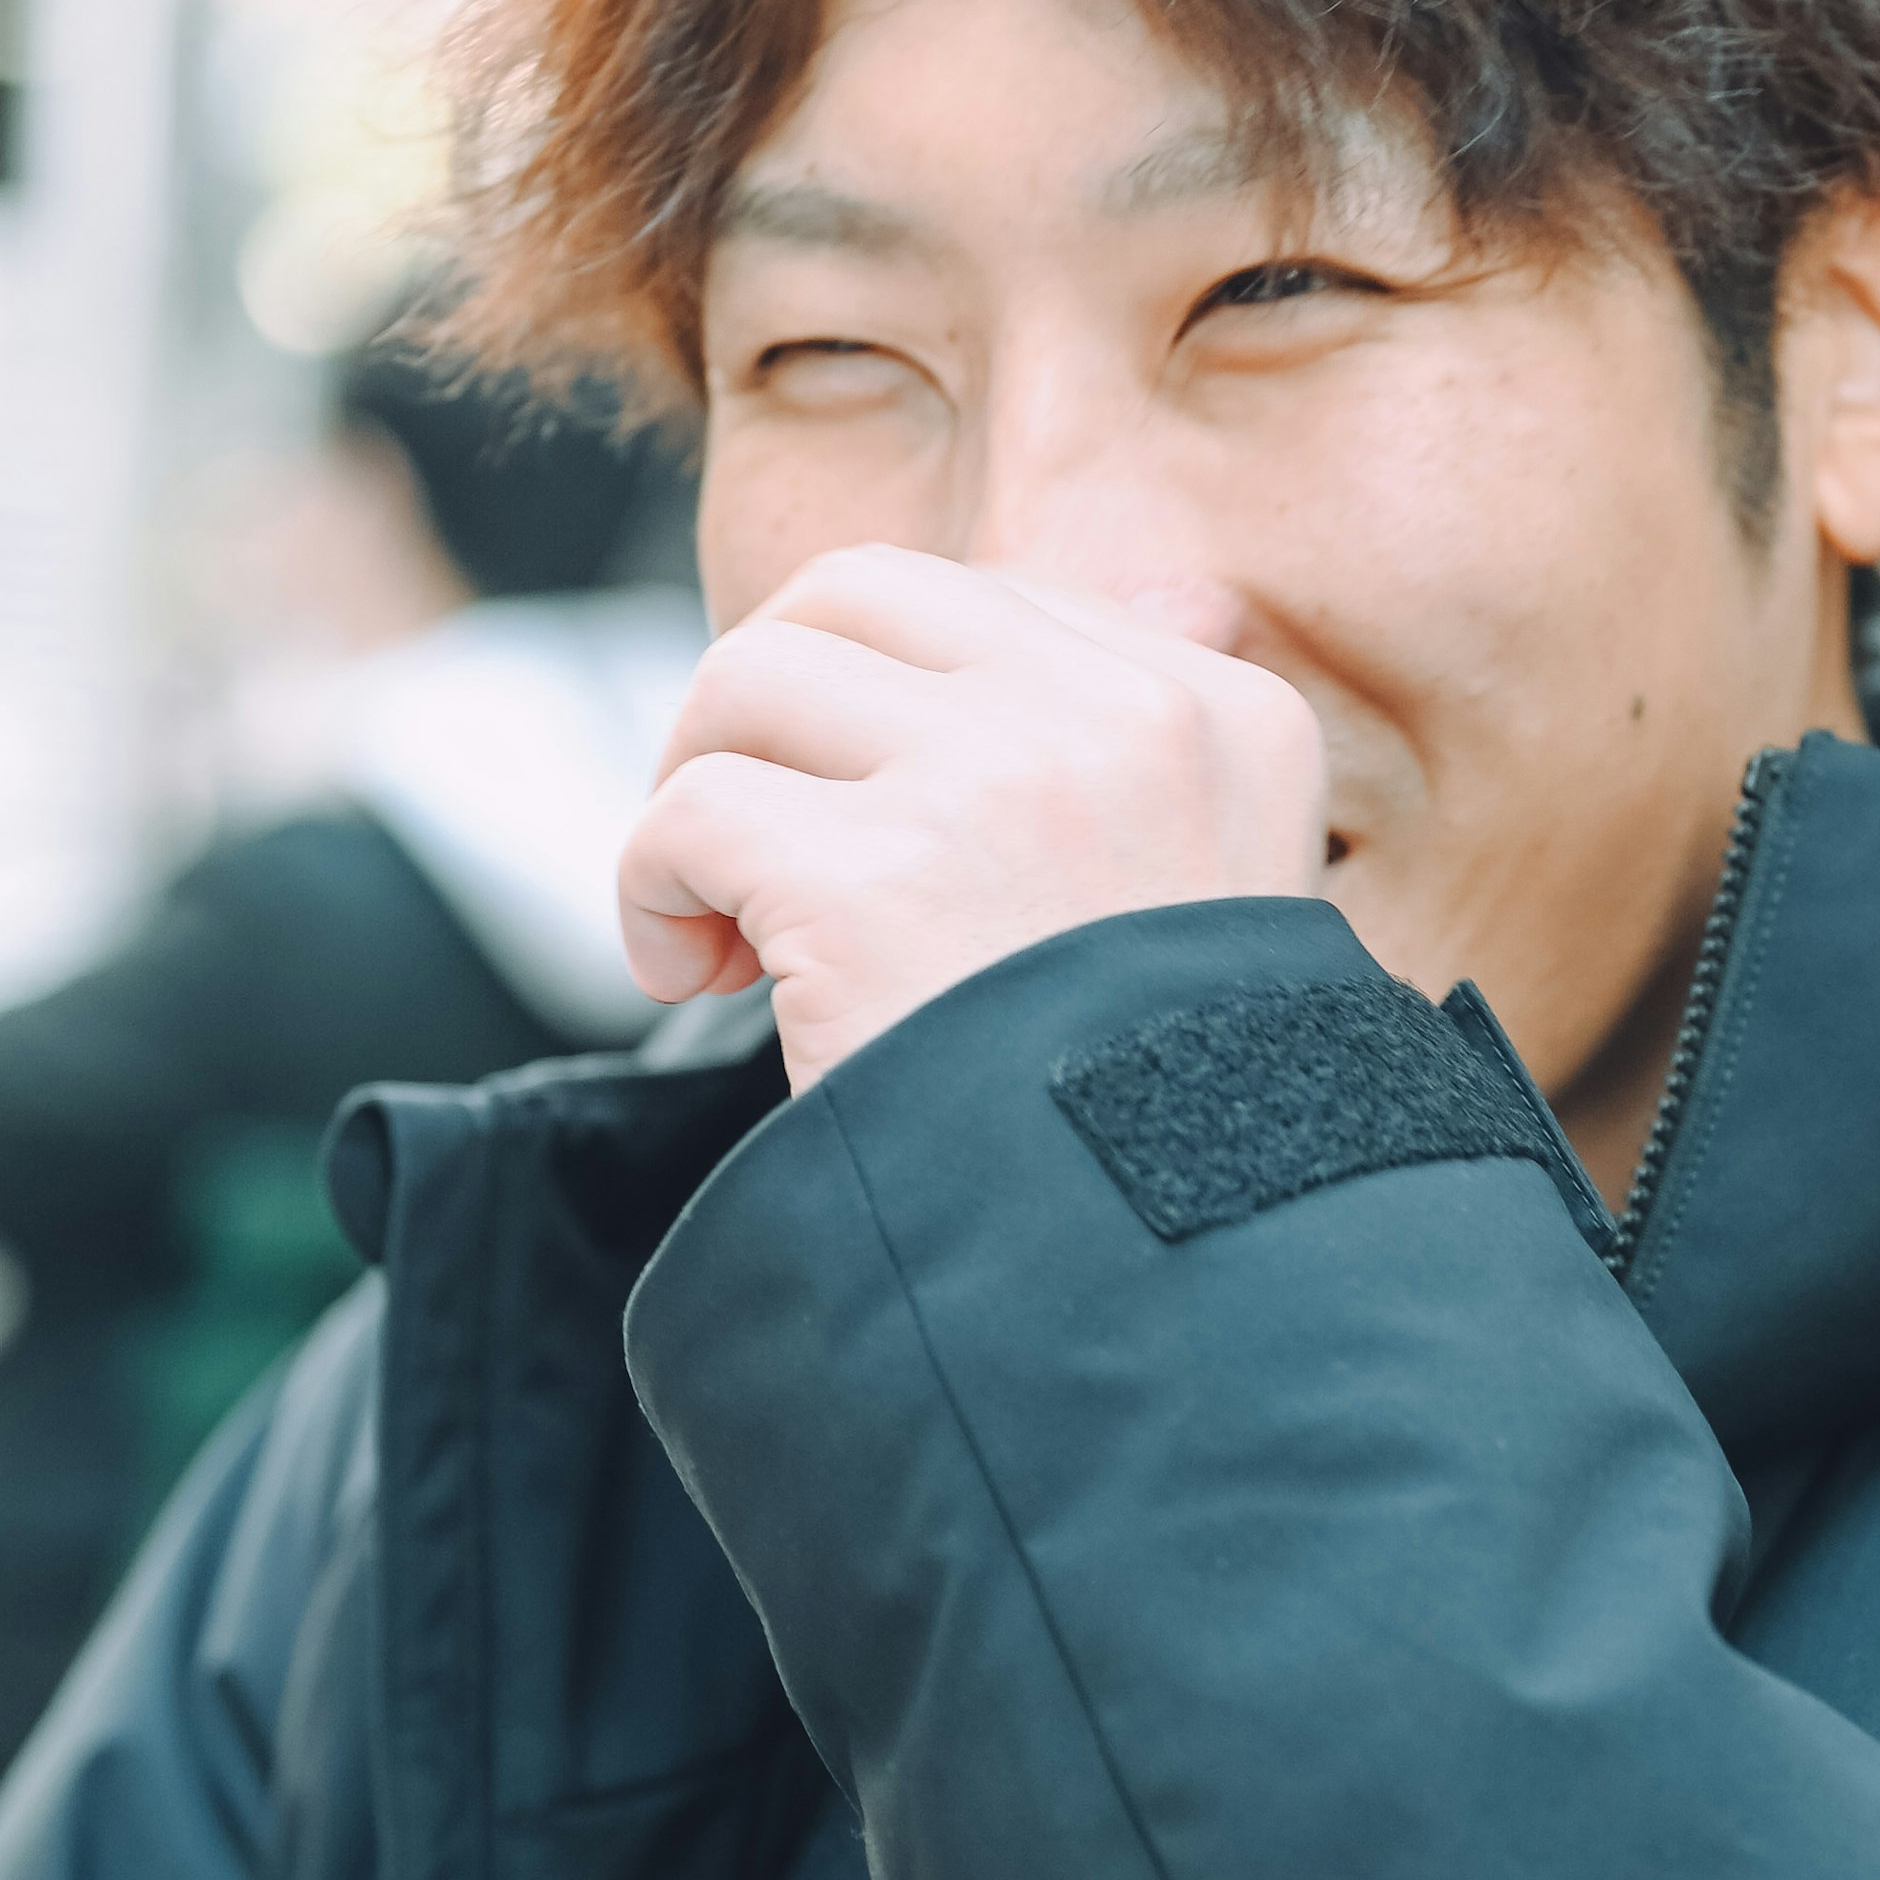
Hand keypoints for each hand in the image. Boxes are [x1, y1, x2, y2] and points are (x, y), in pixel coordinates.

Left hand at [621, 551, 1330, 1092]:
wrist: (1162, 1286)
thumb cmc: (1160, 1126)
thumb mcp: (1229, 903)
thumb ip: (1169, 755)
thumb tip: (1168, 594)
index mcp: (1226, 721)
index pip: (990, 603)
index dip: (881, 699)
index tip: (866, 822)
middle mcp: (1128, 721)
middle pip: (854, 593)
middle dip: (762, 701)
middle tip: (751, 837)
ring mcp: (1003, 785)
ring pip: (748, 677)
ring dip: (694, 790)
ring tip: (721, 924)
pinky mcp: (877, 878)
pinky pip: (688, 810)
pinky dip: (650, 891)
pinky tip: (695, 977)